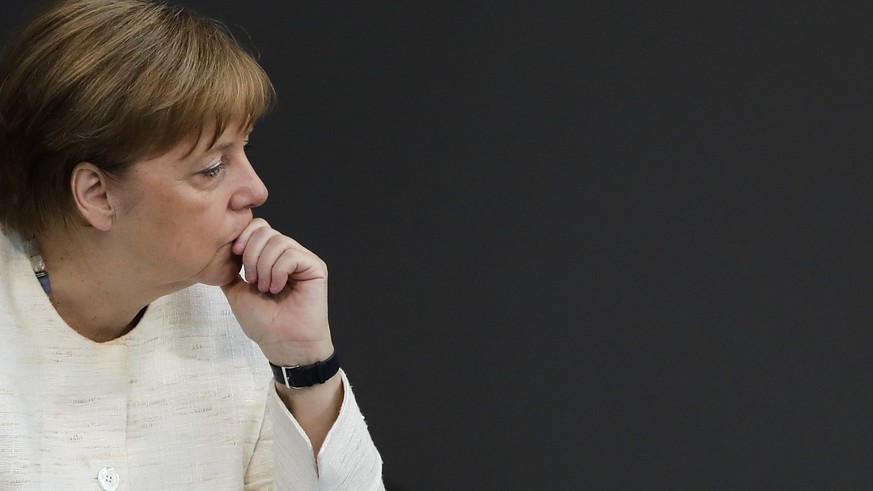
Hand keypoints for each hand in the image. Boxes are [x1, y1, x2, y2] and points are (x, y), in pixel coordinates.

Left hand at [220, 218, 332, 364]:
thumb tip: (221, 250)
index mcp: (270, 257)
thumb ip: (229, 269)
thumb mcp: (236, 291)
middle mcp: (287, 254)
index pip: (258, 227)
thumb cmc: (263, 322)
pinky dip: (278, 272)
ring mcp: (302, 259)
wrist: (282, 342)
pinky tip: (277, 288)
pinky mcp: (315, 267)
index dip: (244, 236)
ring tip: (265, 288)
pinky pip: (292, 255)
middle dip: (251, 254)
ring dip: (264, 267)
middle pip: (265, 231)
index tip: (235, 254)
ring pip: (278, 242)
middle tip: (252, 280)